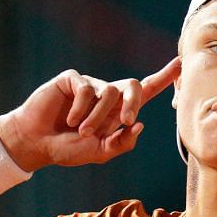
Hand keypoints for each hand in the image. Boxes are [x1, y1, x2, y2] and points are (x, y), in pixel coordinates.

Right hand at [0, 57, 181, 170]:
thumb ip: (121, 143)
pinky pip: (86, 88)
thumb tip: (140, 125)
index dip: (163, 77)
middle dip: (134, 103)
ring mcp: (89, 86)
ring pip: (109, 93)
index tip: (181, 64)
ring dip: (97, 116)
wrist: (36, 143)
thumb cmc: (67, 149)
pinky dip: (81, 107)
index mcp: (116, 111)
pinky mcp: (71, 80)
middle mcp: (106, 95)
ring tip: (81, 131)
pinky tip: (69, 120)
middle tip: (125, 121)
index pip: (144, 90)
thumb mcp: (99, 152)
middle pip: (133, 85)